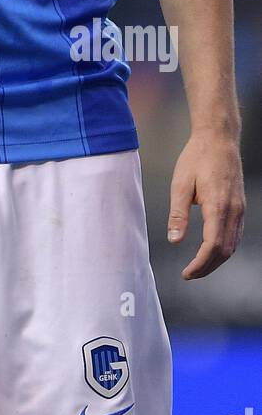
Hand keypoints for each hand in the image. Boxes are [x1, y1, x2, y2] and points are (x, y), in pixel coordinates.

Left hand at [168, 130, 244, 278]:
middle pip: (224, 251)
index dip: (200, 264)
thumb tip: (174, 240)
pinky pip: (235, 235)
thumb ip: (178, 214)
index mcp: (218, 206)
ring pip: (232, 245)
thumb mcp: (180, 184)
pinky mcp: (240, 206)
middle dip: (208, 267)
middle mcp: (234, 210)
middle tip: (190, 275)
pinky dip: (224, 248)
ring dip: (217, 260)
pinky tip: (212, 250)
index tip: (187, 273)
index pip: (212, 246)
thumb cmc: (197, 158)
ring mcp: (240, 209)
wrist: (219, 139)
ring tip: (198, 266)